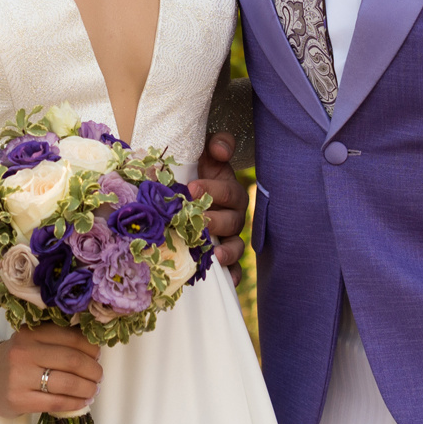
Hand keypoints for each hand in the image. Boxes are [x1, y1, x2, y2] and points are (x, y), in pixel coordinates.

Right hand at [0, 325, 101, 417]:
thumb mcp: (31, 341)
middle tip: (98, 375)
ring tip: (93, 390)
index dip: (91, 348)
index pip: (71, 338)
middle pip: (72, 360)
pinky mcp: (20, 400)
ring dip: (88, 388)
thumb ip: (55, 340)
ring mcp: (20, 377)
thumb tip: (94, 346)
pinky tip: (82, 402)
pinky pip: (57, 402)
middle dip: (93, 370)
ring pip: (67, 383)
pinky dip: (75, 403)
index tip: (97, 355)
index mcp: (31, 333)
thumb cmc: (15, 360)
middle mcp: (24, 353)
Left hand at [189, 133, 246, 273]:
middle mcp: (234, 215)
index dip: (213, 189)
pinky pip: (234, 268)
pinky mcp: (224, 256)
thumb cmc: (197, 172)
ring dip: (227, 251)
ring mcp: (230, 237)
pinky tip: (226, 278)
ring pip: (235, 245)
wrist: (187, 188)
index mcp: (230, 191)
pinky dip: (232, 274)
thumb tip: (220, 150)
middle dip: (214, 221)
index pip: (228, 191)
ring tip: (214, 254)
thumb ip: (217, 145)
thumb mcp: (206, 153)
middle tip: (197, 221)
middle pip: (231, 220)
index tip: (191, 189)